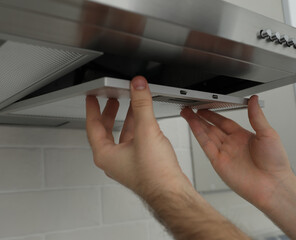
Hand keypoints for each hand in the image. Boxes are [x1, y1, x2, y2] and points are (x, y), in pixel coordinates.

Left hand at [86, 76, 189, 199]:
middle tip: (111, 100)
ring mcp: (127, 163)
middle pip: (106, 131)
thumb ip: (141, 105)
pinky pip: (135, 141)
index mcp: (106, 154)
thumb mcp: (146, 132)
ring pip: (123, 136)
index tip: (92, 98)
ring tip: (132, 105)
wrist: (172, 193)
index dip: (92, 109)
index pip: (93, 126)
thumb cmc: (155, 176)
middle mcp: (114, 160)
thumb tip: (138, 87)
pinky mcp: (140, 163)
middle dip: (109, 113)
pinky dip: (138, 128)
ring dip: (127, 119)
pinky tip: (147, 122)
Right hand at [181, 96, 293, 209]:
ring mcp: (225, 153)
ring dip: (196, 124)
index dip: (213, 114)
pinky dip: (198, 135)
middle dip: (200, 118)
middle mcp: (232, 145)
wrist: (273, 186)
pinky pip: (206, 146)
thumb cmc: (275, 163)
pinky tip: (194, 126)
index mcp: (243, 137)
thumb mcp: (268, 134)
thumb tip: (253, 100)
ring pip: (206, 135)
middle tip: (190, 109)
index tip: (204, 107)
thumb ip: (257, 116)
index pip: (224, 122)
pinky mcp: (219, 162)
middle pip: (212, 128)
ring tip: (187, 114)